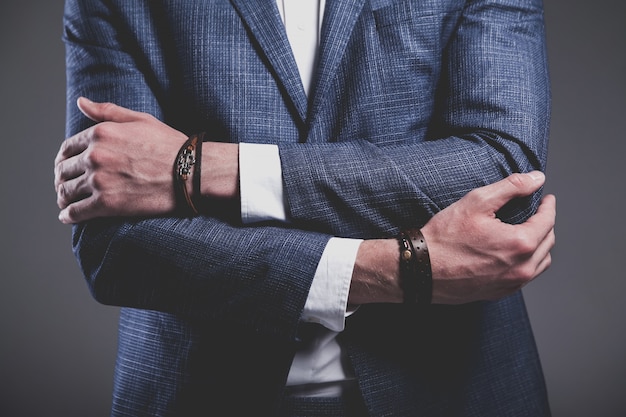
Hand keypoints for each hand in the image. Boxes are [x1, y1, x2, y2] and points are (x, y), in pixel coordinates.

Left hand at [54, 97, 188, 223]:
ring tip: (66, 203)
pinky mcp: (107, 204)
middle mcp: (95, 156)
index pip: (68, 148)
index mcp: (101, 133)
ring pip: (67, 192)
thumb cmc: (171, 145)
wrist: (191, 172)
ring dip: (63, 198)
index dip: (64, 159)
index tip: (67, 166)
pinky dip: (69, 216)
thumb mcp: (140, 120)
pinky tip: (68, 216)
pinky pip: (77, 212)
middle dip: (62, 179)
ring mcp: (100, 180)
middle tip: (65, 187)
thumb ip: (107, 111)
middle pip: (64, 170)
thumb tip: (80, 102)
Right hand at [349, 172, 554, 305]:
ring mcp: (511, 284)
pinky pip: (525, 278)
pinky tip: (513, 253)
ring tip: (528, 232)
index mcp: (520, 244)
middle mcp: (521, 268)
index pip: (548, 221)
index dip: (548, 206)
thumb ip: (511, 187)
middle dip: (545, 224)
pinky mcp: (499, 293)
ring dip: (539, 245)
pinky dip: (526, 263)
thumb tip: (537, 178)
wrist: (420, 269)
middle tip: (536, 212)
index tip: (546, 198)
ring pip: (540, 263)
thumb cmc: (444, 237)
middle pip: (547, 242)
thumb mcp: (476, 202)